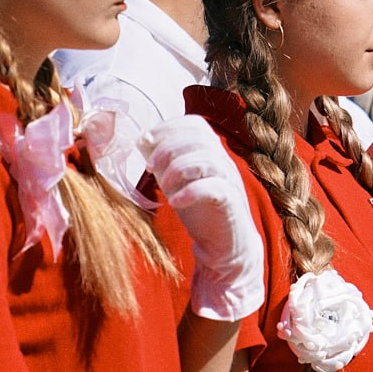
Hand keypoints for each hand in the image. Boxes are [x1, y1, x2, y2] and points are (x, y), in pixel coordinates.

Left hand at [138, 115, 265, 321]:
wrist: (224, 247)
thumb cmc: (200, 212)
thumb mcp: (177, 183)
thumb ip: (164, 163)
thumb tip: (142, 143)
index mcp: (211, 152)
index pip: (195, 124)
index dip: (168, 127)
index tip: (144, 141)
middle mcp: (223, 162)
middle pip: (200, 137)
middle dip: (169, 147)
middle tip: (149, 167)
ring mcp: (230, 181)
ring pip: (207, 159)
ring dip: (178, 168)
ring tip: (163, 186)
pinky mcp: (231, 202)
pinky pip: (215, 187)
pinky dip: (191, 191)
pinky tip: (175, 202)